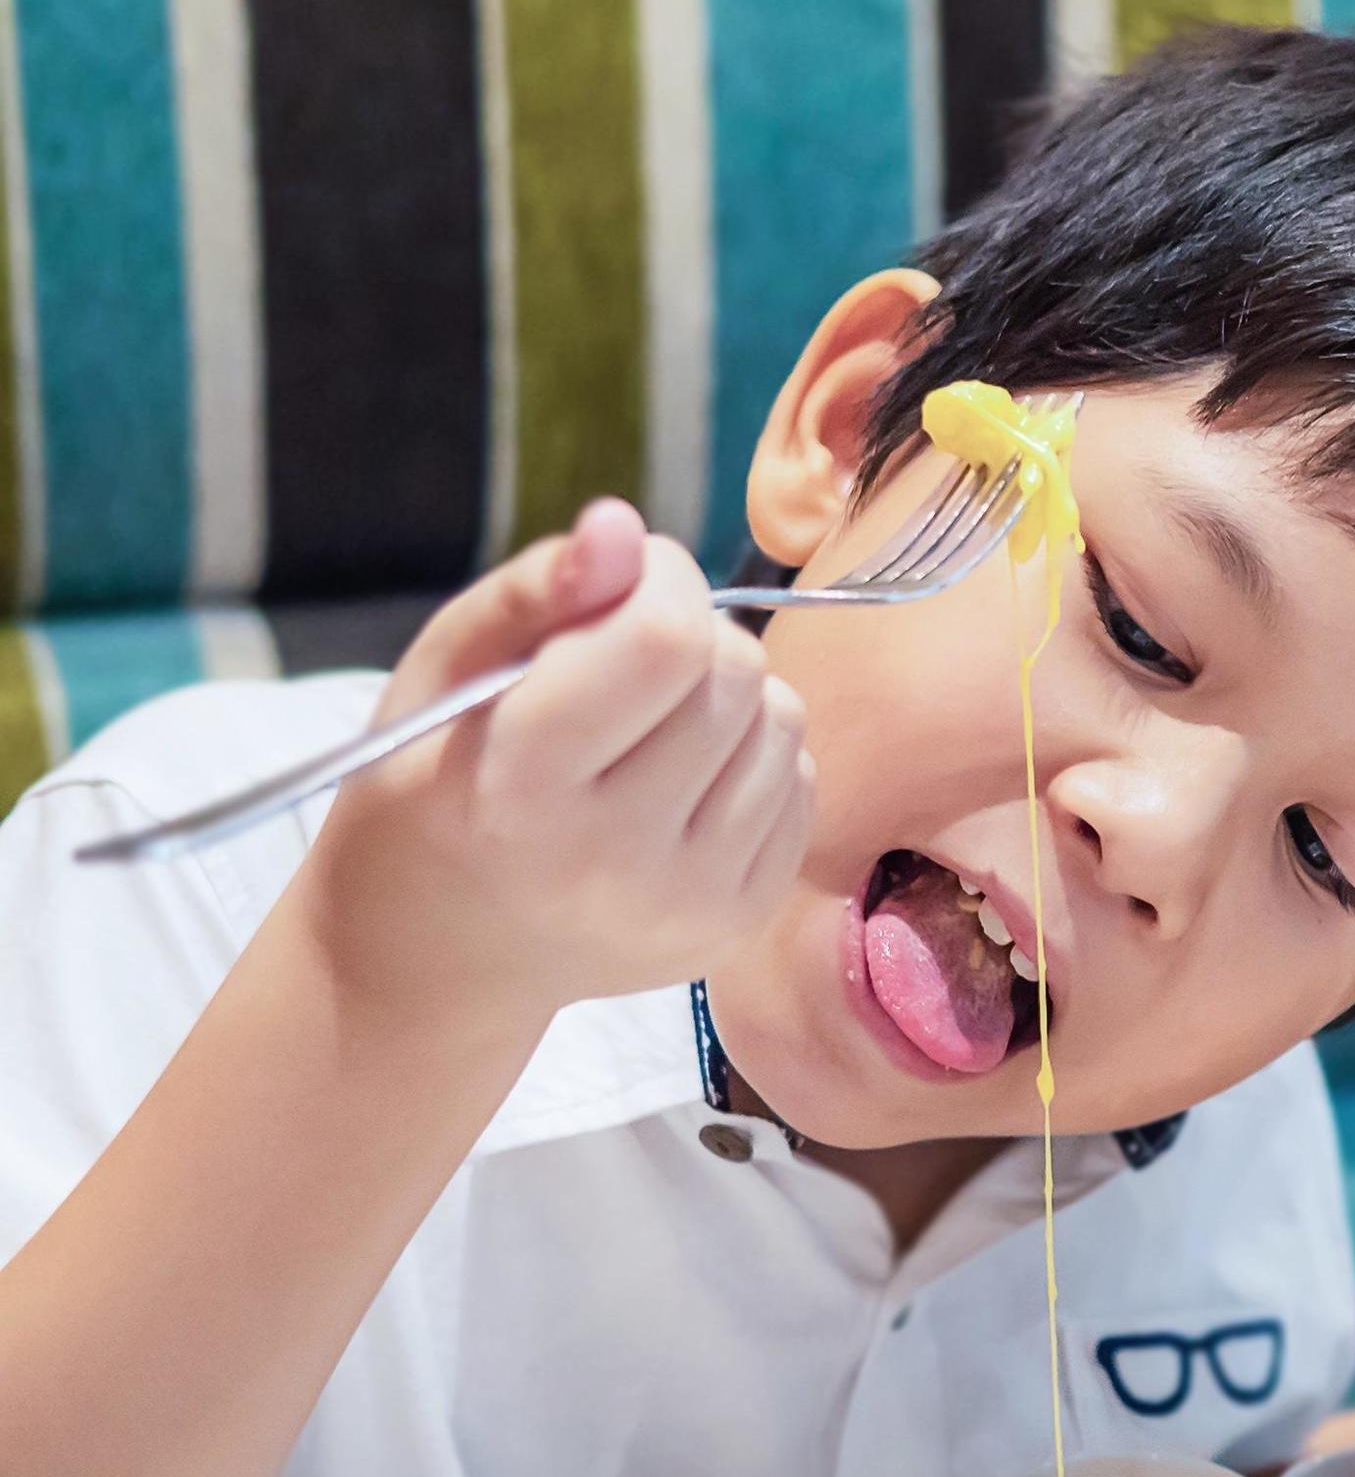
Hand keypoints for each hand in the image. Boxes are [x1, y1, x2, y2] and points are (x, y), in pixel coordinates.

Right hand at [297, 500, 814, 1022]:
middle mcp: (617, 860)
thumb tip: (627, 528)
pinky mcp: (742, 923)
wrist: (444, 948)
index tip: (625, 581)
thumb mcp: (446, 673)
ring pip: (782, 723)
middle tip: (625, 662)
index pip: (662, 640)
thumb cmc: (433, 786)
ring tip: (650, 726)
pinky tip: (682, 780)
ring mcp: (691, 903)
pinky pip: (799, 783)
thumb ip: (535, 591)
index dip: (661, 578)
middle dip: (691, 636)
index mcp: (524, 788)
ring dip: (730, 697)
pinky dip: (754, 757)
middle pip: (734, 675)